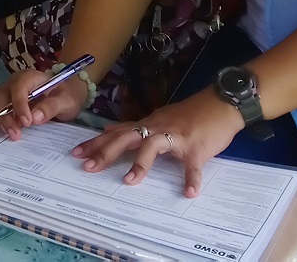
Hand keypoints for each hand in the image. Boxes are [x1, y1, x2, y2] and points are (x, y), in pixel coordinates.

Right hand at [0, 66, 86, 141]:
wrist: (65, 95)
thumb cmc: (66, 96)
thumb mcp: (66, 101)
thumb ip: (52, 107)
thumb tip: (35, 117)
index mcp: (31, 77)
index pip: (19, 86)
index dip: (19, 104)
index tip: (27, 122)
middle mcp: (15, 81)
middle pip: (1, 94)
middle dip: (6, 116)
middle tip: (16, 134)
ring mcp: (8, 89)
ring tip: (11, 133)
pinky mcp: (4, 99)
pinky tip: (6, 130)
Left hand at [71, 89, 244, 196]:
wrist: (220, 103)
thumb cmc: (190, 114)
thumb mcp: (159, 118)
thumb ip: (136, 126)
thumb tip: (110, 130)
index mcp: (148, 124)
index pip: (117, 132)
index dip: (96, 142)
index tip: (76, 153)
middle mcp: (157, 128)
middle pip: (126, 137)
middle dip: (106, 152)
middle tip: (88, 167)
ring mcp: (177, 137)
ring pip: (153, 146)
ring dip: (140, 164)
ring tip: (128, 182)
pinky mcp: (197, 148)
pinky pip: (193, 165)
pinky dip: (191, 179)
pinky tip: (189, 192)